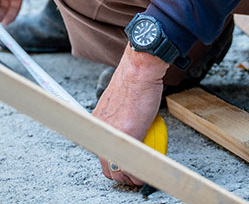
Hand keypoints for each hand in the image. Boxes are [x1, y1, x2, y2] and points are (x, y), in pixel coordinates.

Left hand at [92, 44, 168, 186]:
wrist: (139, 71)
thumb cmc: (133, 84)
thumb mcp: (118, 107)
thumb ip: (117, 123)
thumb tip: (126, 133)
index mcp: (97, 125)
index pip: (102, 156)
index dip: (115, 168)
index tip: (127, 169)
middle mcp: (101, 131)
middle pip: (108, 169)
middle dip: (124, 178)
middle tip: (138, 176)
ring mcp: (113, 134)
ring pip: (120, 171)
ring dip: (134, 177)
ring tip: (144, 174)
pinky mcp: (128, 133)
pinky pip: (135, 163)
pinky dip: (143, 171)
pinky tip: (151, 166)